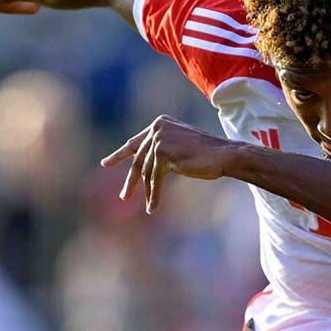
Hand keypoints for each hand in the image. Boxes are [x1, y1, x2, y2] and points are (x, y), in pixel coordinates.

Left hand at [101, 115, 234, 212]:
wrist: (224, 155)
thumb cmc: (207, 154)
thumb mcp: (180, 147)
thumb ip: (161, 149)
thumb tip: (144, 165)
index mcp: (159, 123)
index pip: (135, 142)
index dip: (120, 155)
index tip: (106, 164)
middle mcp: (156, 128)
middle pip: (139, 159)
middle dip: (133, 180)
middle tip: (124, 196)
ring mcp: (159, 140)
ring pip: (147, 171)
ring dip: (148, 191)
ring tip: (148, 206)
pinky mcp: (163, 154)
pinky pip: (155, 179)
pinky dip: (155, 194)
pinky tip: (153, 207)